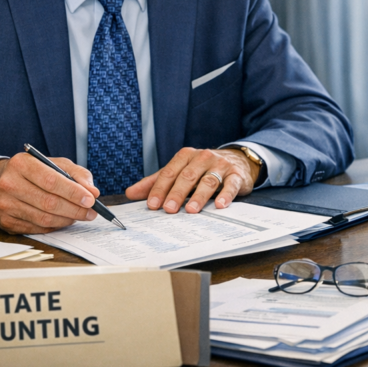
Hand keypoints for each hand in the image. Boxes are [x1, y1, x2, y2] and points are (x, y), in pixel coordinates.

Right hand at [0, 154, 99, 233]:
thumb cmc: (33, 172)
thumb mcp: (54, 163)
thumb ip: (76, 174)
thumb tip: (93, 192)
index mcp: (22, 164)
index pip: (51, 180)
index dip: (73, 192)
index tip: (91, 199)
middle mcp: (9, 183)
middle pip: (48, 202)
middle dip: (75, 209)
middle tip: (91, 212)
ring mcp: (5, 204)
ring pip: (43, 218)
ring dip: (67, 219)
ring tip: (80, 216)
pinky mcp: (6, 221)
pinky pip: (37, 228)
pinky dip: (54, 226)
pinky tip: (63, 220)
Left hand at [125, 147, 259, 212]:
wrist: (237, 160)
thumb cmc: (202, 168)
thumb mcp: (179, 171)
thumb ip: (156, 182)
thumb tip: (131, 193)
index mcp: (186, 156)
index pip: (170, 172)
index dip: (160, 188)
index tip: (152, 205)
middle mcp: (203, 157)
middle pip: (187, 176)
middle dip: (176, 193)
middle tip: (168, 210)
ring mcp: (221, 165)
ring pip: (208, 181)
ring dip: (199, 196)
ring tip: (190, 210)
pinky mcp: (236, 175)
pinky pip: (231, 185)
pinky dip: (225, 195)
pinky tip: (220, 205)